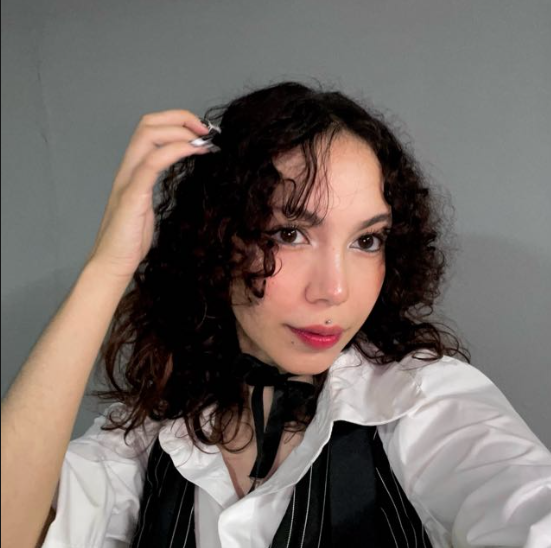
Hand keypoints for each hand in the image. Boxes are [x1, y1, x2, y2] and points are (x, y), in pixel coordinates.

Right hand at [85, 109, 211, 281]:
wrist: (113, 263)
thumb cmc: (131, 240)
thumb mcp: (148, 207)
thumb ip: (156, 189)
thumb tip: (181, 182)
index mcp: (133, 171)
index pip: (149, 129)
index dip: (175, 121)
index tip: (202, 130)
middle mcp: (128, 170)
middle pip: (148, 124)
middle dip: (180, 118)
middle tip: (207, 130)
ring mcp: (128, 181)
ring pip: (147, 136)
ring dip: (180, 131)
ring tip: (204, 139)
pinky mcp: (132, 196)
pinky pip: (151, 163)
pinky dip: (175, 150)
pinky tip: (194, 151)